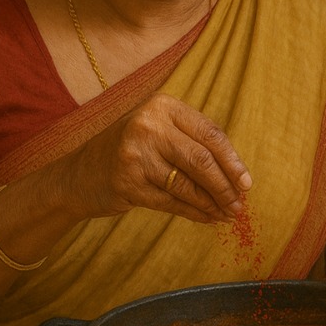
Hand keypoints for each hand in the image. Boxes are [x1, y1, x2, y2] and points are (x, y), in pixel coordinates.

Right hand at [62, 93, 251, 224]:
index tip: (247, 182)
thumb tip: (237, 173)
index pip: (209, 133)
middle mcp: (148, 125)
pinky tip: (207, 218)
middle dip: (225, 185)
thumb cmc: (130, 152)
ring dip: (212, 203)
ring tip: (227, 214)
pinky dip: (194, 212)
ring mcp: (135, 154)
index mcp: (162, 106)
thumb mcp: (157, 132)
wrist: (79, 175)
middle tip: (239, 204)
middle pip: (201, 159)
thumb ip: (191, 141)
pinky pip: (171, 202)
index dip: (232, 160)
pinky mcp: (127, 183)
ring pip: (188, 184)